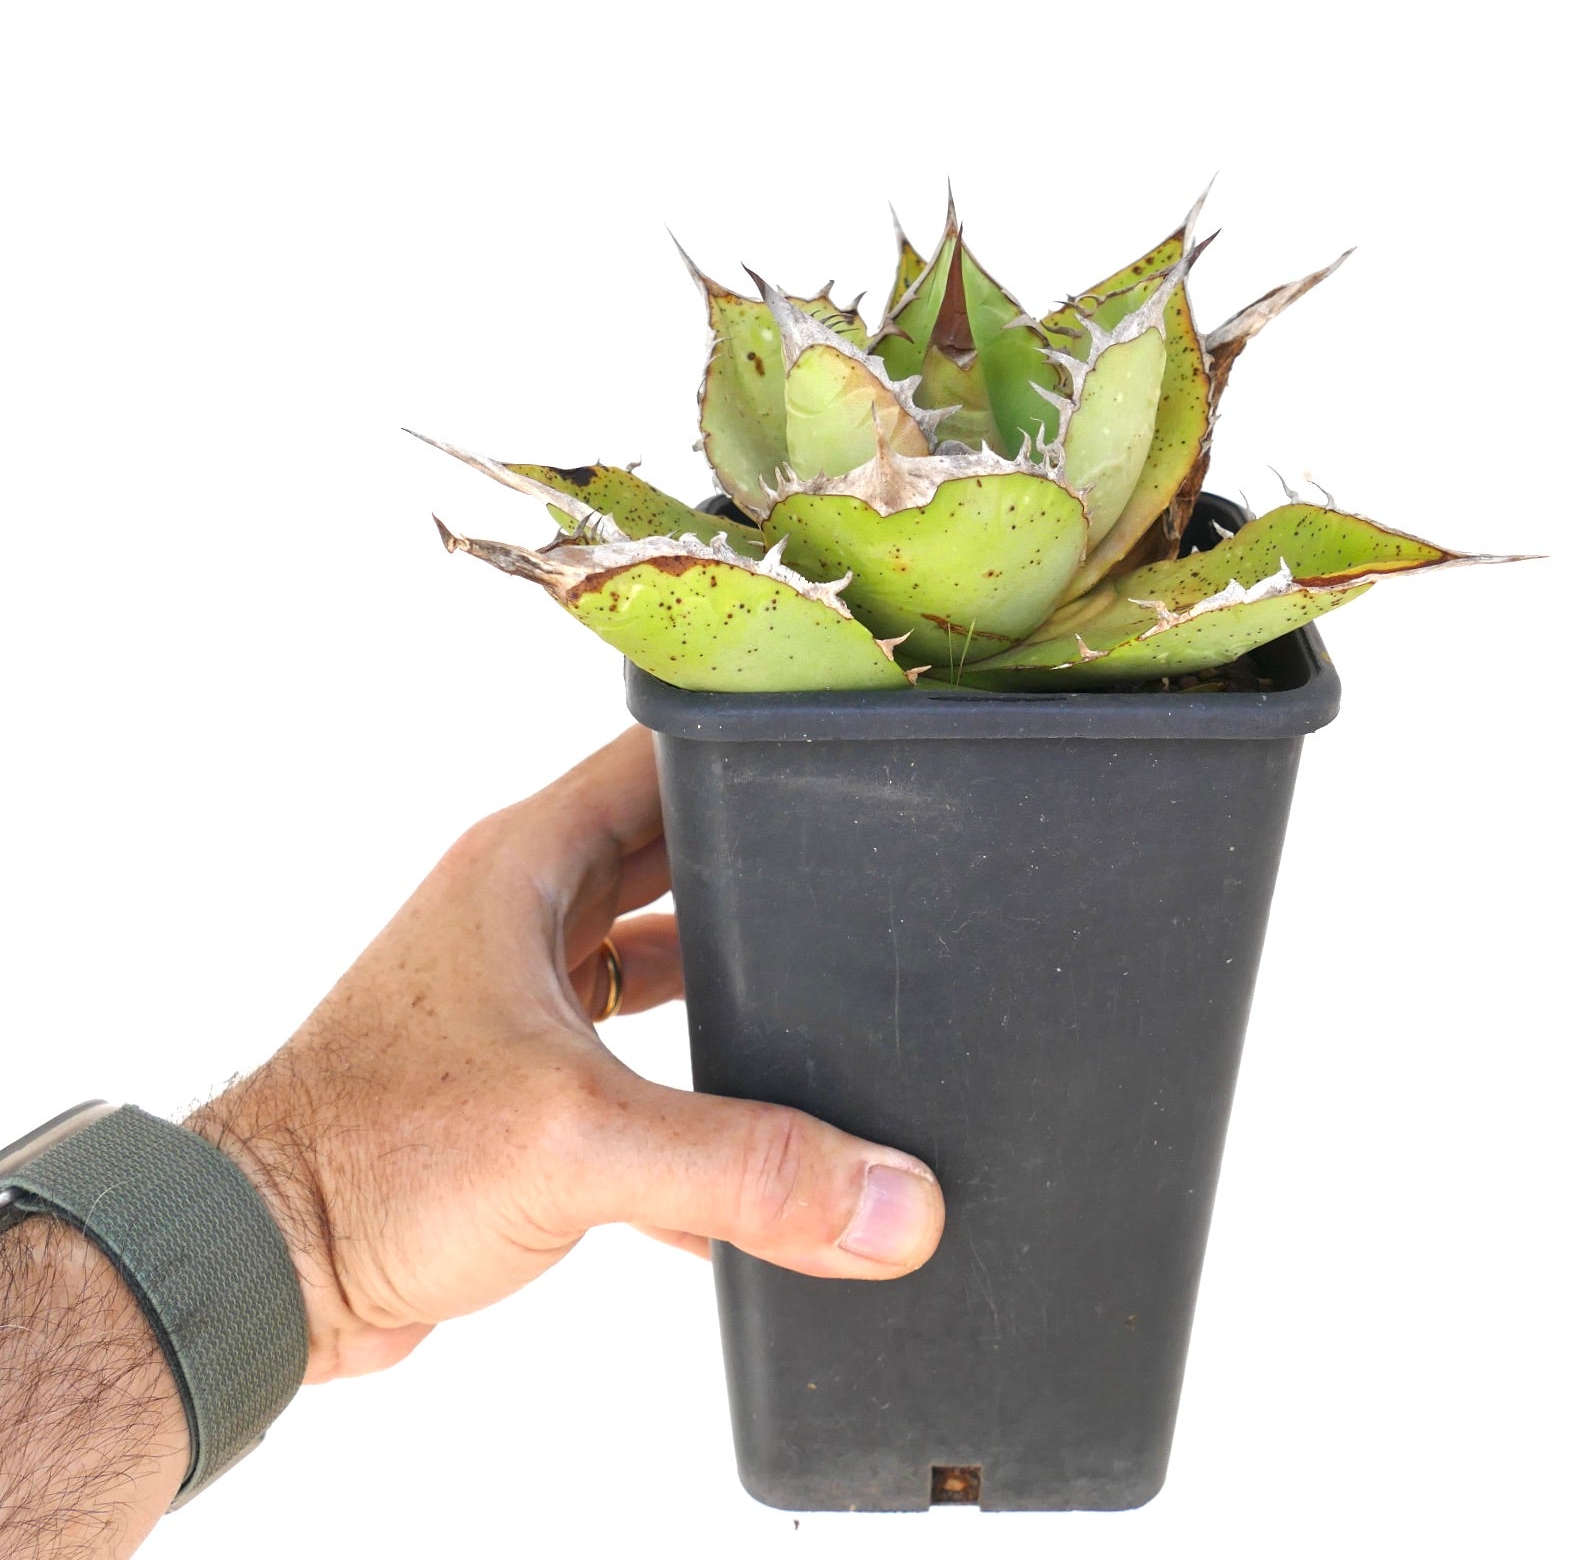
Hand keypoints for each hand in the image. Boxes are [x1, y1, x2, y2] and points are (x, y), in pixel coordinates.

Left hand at [188, 727, 944, 1383]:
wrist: (263, 1269)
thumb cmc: (367, 1156)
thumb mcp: (581, 1145)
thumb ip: (749, 1168)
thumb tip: (890, 1200)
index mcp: (525, 869)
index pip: (657, 757)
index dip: (747, 749)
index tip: (839, 756)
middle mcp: (519, 916)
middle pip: (669, 858)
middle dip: (759, 877)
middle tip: (859, 887)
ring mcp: (516, 1000)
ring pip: (652, 962)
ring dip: (725, 990)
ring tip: (817, 1010)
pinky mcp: (516, 1085)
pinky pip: (630, 1065)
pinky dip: (687, 1099)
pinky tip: (748, 1162)